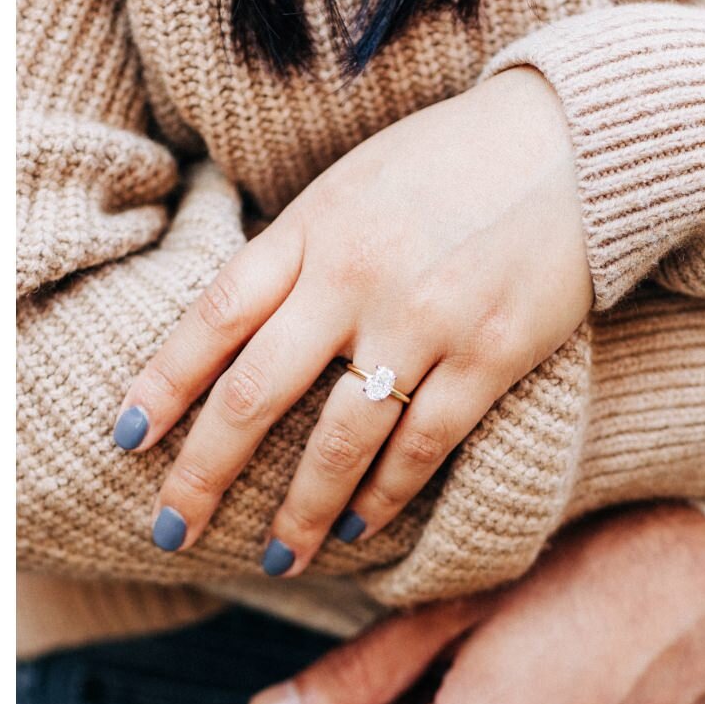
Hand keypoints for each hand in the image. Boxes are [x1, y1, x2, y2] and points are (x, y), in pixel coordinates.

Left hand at [113, 66, 591, 573]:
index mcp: (314, 227)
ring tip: (276, 558)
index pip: (214, 316)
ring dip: (301, 510)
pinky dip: (386, 495)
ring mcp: (426, 319)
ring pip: (341, 438)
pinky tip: (360, 528)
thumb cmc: (458, 162)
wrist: (576, 144)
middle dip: (206, 473)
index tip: (128, 440)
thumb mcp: (355, 184)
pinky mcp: (492, 354)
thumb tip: (241, 332)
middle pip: (258, 392)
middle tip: (174, 529)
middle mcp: (357, 276)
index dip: (162, 384)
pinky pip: (424, 444)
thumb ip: (301, 250)